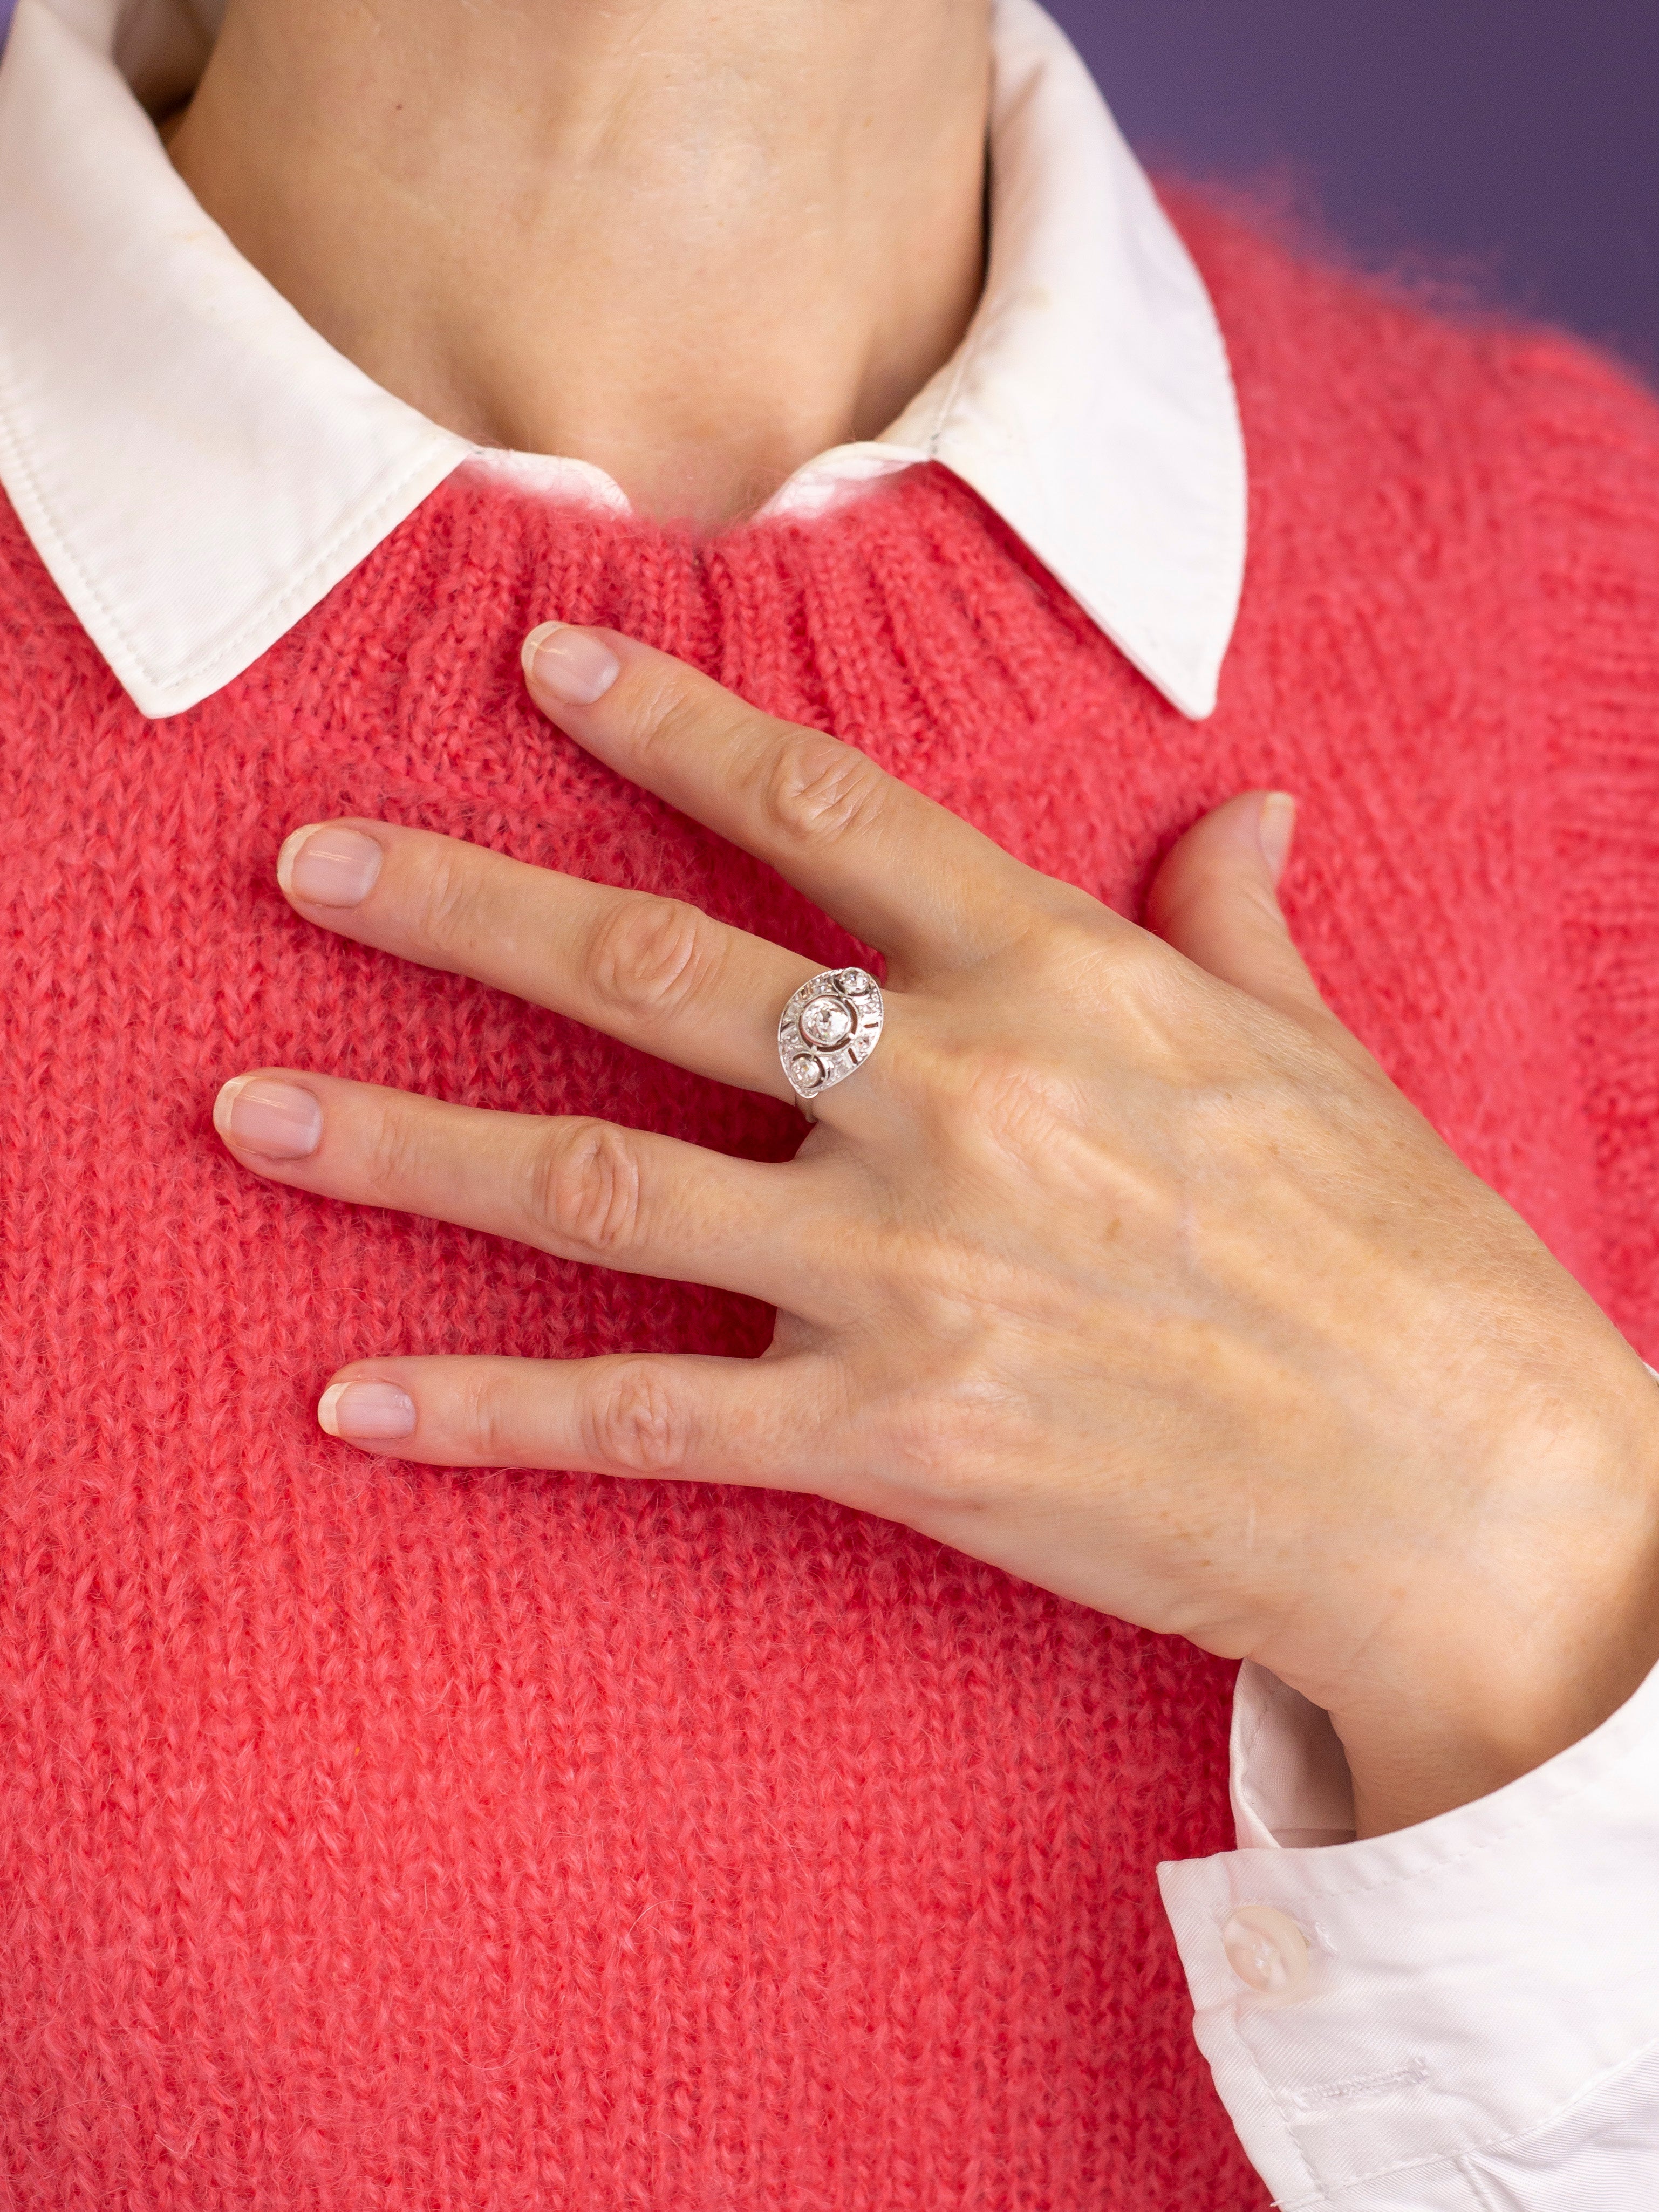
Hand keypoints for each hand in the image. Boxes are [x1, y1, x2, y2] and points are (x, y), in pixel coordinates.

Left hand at [215, 623, 1658, 1836]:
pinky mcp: (886, 1437)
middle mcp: (949, 1100)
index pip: (818, 814)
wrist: (1460, 1496)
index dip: (664, 724)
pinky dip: (487, 1411)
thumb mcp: (1322, 1054)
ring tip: (250, 1110)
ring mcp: (903, 1270)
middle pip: (646, 972)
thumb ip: (1237, 921)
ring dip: (402, 1140)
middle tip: (313, 866)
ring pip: (596, 1182)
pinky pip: (640, 1418)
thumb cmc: (1404, 1262)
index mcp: (1058, 979)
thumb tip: (1248, 811)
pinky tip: (356, 1400)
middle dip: (460, 907)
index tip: (538, 659)